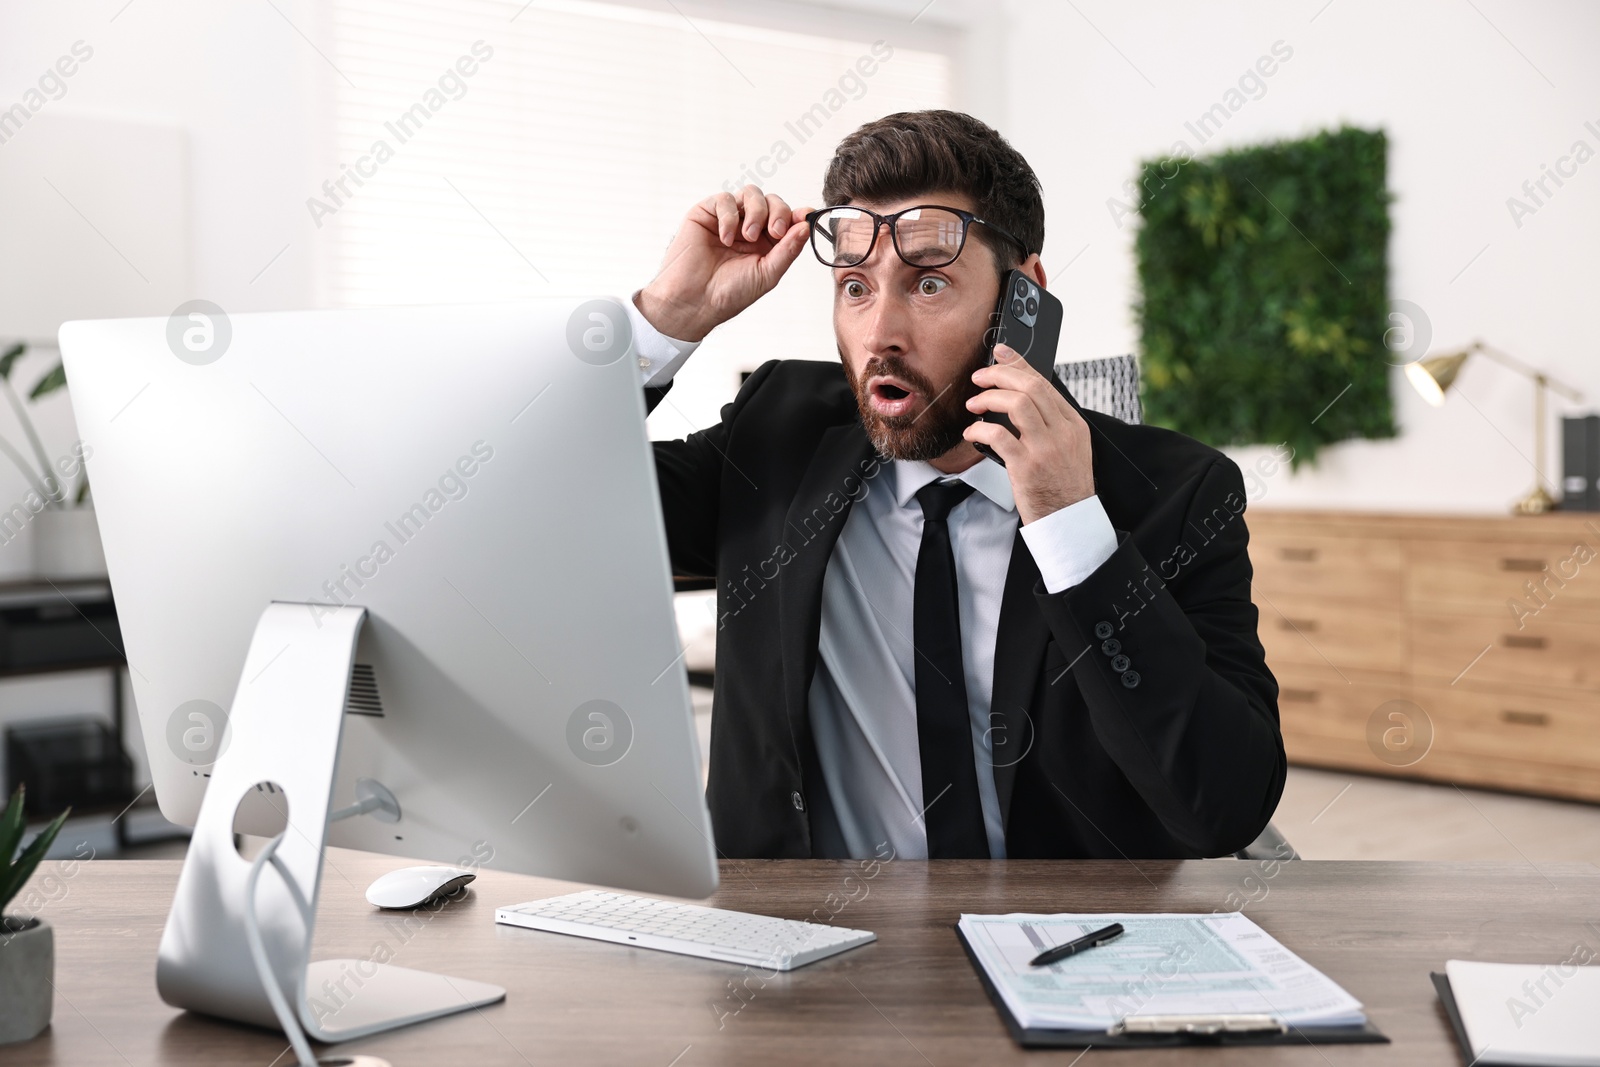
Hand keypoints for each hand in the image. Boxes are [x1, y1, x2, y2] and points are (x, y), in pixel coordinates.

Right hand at [636, 186, 811, 342]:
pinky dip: (729, 217)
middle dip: (778, 212)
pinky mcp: (707, 213)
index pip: (787, 218)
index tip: (804, 217)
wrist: (694, 301)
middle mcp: (749, 227)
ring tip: (747, 237)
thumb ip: (788, 249)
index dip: (797, 214)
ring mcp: (729, 219)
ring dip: (756, 211)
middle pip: (772, 201)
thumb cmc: (729, 293)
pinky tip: (725, 238)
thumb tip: (806, 226)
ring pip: (751, 194)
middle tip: (775, 232)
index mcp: (767, 243)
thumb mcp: (767, 273)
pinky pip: (724, 199)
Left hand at [963, 344, 1095, 524]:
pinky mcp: (1026, 467)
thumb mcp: (1068, 448)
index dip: (1018, 365)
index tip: (1000, 354)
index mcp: (1073, 424)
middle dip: (999, 375)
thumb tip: (1020, 397)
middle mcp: (1062, 432)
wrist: (1069, 520)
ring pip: (1016, 404)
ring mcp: (1045, 449)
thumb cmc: (1063, 485)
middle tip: (979, 377)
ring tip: (974, 404)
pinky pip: (998, 435)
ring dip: (988, 398)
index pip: (1044, 383)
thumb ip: (1050, 423)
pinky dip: (979, 429)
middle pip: (1030, 387)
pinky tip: (972, 433)